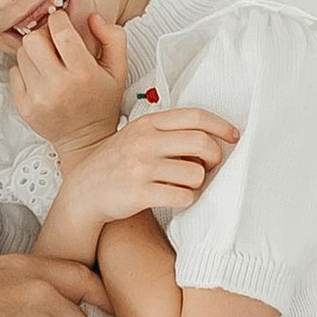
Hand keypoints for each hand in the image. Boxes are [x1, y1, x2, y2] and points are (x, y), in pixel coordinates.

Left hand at [8, 1, 128, 149]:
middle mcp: (58, 86)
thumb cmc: (101, 104)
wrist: (86, 140)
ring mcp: (38, 98)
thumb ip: (113, 38)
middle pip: (33, 40)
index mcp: (83, 74)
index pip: (60, 32)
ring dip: (34, 53)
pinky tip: (40, 78)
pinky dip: (24, 71)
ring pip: (21, 54)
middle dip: (43, 36)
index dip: (59, 20)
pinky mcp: (24, 106)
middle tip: (53, 44)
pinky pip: (13, 72)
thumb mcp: (119, 70)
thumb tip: (92, 18)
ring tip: (48, 63)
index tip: (62, 23)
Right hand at [46, 109, 236, 250]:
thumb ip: (168, 132)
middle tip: (209, 167)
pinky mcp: (140, 193)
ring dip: (198, 183)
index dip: (221, 126)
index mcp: (147, 123)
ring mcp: (141, 167)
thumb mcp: (137, 136)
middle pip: (202, 143)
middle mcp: (145, 141)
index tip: (234, 136)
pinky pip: (183, 196)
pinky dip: (187, 200)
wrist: (83, 191)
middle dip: (215, 157)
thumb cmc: (117, 163)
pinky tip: (176, 198)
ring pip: (196, 173)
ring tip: (186, 185)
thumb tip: (210, 138)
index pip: (195, 116)